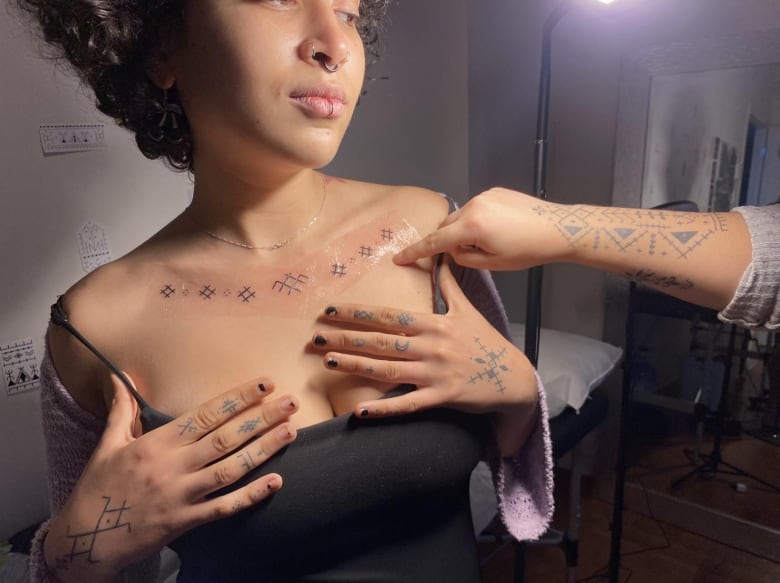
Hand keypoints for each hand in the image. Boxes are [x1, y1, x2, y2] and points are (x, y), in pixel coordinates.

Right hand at [44, 375, 297, 581]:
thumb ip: (121, 410)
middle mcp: (171, 467)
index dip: (237, 398)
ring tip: (290, 431)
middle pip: (225, 438)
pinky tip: (276, 480)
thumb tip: (117, 375)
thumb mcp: (107, 444)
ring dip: (263, 450)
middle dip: (261, 418)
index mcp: (155, 443)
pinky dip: (251, 495)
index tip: (264, 384)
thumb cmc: (97, 488)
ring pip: (230, 469)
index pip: (205, 414)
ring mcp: (181, 496)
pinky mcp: (185, 521)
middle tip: (291, 402)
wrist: (85, 539)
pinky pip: (224, 507)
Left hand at [311, 263, 537, 419]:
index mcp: (434, 323)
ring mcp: (435, 373)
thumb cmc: (486, 342)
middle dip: (346, 338)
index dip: (357, 313)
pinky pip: (407, 404)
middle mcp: (431, 345)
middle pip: (381, 341)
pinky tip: (358, 410)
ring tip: (327, 361)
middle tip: (315, 337)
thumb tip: (440, 255)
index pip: (388, 315)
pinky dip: (383, 408)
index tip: (331, 310)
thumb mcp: (467, 309)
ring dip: (355, 366)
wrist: (512, 377)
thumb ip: (448, 284)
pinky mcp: (441, 397)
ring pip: (387, 369)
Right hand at [393, 188, 568, 269]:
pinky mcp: (494, 191)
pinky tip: (498, 229)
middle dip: (448, 241)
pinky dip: (477, 220)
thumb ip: (464, 258)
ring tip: (491, 242)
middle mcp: (473, 206)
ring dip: (464, 230)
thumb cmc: (528, 250)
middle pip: (445, 226)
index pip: (435, 242)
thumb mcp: (493, 264)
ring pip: (460, 217)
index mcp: (472, 227)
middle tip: (468, 255)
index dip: (415, 252)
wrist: (558, 228)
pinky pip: (475, 208)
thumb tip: (452, 250)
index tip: (398, 258)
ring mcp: (484, 196)